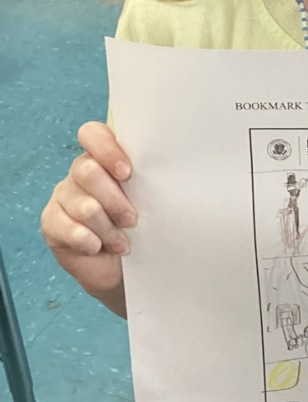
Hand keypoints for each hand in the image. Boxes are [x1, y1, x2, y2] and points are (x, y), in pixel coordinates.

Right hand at [41, 122, 135, 306]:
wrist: (122, 267)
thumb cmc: (141, 227)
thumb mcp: (148, 200)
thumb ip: (147, 180)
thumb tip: (162, 172)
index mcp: (105, 157)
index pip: (93, 134)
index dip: (107, 150)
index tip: (127, 173)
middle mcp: (82, 170)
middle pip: (87, 171)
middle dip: (115, 200)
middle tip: (131, 219)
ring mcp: (64, 194)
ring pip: (83, 205)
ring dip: (107, 228)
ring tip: (121, 242)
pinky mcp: (51, 221)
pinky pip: (66, 227)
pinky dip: (88, 241)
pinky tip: (98, 247)